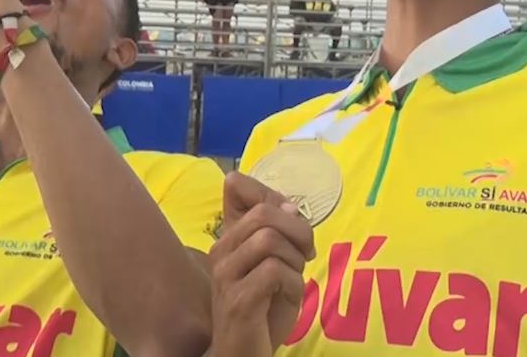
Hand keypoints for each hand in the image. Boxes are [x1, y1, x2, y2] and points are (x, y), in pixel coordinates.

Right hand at [208, 173, 314, 356]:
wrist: (243, 352)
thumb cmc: (263, 308)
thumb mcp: (274, 262)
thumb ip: (278, 231)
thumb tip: (289, 205)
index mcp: (228, 237)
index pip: (238, 187)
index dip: (272, 195)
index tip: (290, 222)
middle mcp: (221, 251)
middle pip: (264, 213)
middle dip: (298, 231)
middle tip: (306, 254)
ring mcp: (226, 275)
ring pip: (270, 240)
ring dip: (295, 261)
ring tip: (292, 280)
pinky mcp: (238, 299)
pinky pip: (274, 271)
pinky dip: (293, 284)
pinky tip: (287, 297)